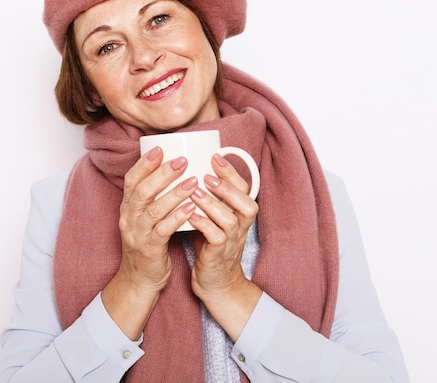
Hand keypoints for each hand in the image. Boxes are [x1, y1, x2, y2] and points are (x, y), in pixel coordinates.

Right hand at [102, 146, 197, 338]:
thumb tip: (170, 169)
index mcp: (127, 207)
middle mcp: (128, 218)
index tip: (160, 148)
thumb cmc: (148, 242)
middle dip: (162, 173)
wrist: (139, 279)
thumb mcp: (144, 217)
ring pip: (153, 209)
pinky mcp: (149, 249)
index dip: (144, 163)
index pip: (131, 179)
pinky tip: (191, 207)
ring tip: (193, 181)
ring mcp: (137, 234)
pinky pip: (163, 230)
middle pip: (142, 190)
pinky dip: (177, 217)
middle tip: (183, 160)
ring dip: (174, 193)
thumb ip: (152, 197)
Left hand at [188, 153, 261, 339]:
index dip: (232, 172)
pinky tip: (190, 216)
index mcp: (240, 214)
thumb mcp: (215, 217)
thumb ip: (211, 197)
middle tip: (207, 174)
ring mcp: (231, 241)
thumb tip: (194, 167)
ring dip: (213, 204)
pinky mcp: (218, 256)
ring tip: (195, 191)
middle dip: (227, 187)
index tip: (215, 156)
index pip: (244, 188)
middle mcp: (241, 226)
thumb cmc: (211, 244)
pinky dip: (203, 225)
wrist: (215, 282)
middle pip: (246, 203)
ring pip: (230, 220)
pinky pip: (215, 238)